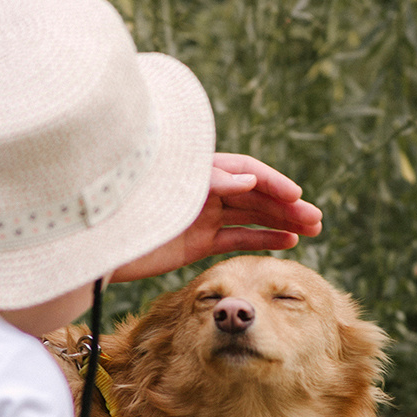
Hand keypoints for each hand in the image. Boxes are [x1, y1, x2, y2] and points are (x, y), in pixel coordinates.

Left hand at [110, 153, 322, 282]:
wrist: (98, 246)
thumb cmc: (129, 209)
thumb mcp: (169, 192)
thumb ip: (208, 183)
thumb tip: (249, 179)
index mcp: (198, 170)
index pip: (247, 172)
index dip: (273, 183)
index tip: (297, 196)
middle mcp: (204, 190)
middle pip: (255, 194)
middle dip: (287, 206)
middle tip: (318, 219)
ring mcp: (202, 216)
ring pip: (251, 217)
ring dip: (283, 222)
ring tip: (314, 230)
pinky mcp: (197, 242)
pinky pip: (237, 238)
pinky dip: (263, 240)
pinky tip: (290, 243)